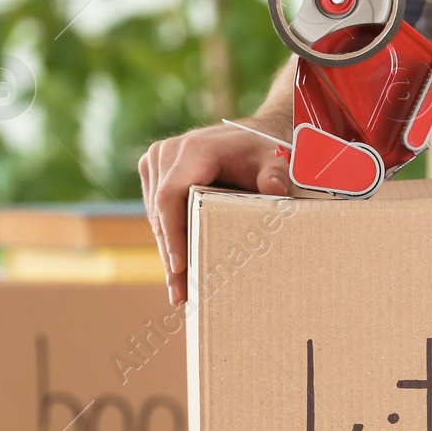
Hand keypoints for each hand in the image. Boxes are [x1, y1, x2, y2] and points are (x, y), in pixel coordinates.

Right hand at [139, 122, 291, 303]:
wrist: (252, 135)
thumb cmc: (263, 150)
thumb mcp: (276, 160)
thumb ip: (277, 173)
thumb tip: (274, 188)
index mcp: (193, 149)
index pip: (170, 197)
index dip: (172, 234)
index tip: (177, 267)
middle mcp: (167, 153)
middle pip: (160, 212)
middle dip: (170, 256)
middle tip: (180, 295)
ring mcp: (157, 162)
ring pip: (156, 216)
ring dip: (167, 252)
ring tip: (179, 291)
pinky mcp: (155, 173)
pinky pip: (158, 212)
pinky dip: (169, 239)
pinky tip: (178, 269)